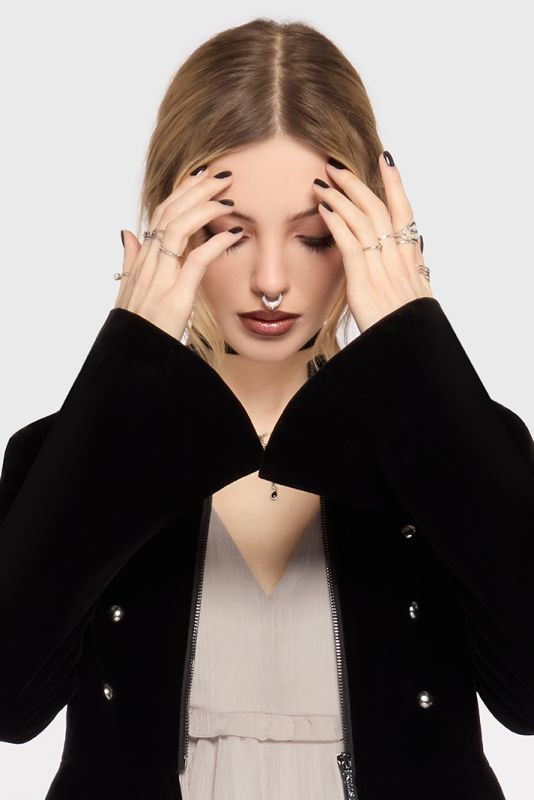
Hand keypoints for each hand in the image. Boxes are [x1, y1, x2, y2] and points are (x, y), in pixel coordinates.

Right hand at [115, 167, 243, 340]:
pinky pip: (197, 262)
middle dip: (196, 190)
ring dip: (206, 209)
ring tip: (229, 199)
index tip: (201, 175)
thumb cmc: (138, 327)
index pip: (160, 215)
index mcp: (142, 261)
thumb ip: (131, 259)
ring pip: (179, 229)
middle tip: (221, 175)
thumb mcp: (130, 290)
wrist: (135, 358)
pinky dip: (217, 243)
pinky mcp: (175, 298)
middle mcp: (148, 265)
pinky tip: (236, 233)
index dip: (181, 192)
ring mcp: (160, 280)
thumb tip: (127, 233)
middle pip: (170, 214)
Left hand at [312, 152, 432, 333]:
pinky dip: (336, 222)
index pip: (404, 213)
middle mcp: (398, 260)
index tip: (387, 160)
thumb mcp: (418, 297)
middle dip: (357, 184)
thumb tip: (417, 255)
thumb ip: (414, 273)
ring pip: (363, 221)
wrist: (407, 350)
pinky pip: (350, 244)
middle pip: (379, 209)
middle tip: (337, 165)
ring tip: (322, 181)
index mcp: (411, 262)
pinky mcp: (365, 282)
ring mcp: (383, 269)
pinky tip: (323, 208)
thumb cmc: (409, 329)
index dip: (395, 185)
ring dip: (341, 197)